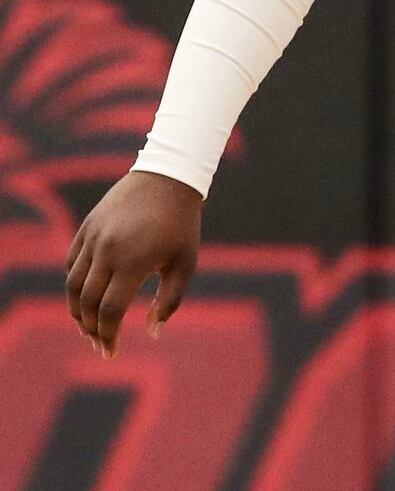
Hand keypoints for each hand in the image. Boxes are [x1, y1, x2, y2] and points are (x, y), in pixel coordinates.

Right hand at [65, 170, 203, 356]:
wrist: (168, 177)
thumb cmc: (181, 224)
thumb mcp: (185, 262)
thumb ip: (169, 300)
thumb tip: (153, 332)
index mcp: (133, 262)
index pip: (110, 310)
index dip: (107, 335)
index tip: (110, 353)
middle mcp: (107, 251)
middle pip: (86, 303)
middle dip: (90, 329)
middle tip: (99, 344)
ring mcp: (93, 238)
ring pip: (72, 285)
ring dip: (76, 311)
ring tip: (88, 327)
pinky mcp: (86, 227)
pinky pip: (72, 264)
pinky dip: (73, 285)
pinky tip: (83, 298)